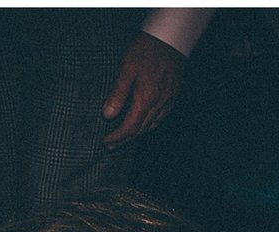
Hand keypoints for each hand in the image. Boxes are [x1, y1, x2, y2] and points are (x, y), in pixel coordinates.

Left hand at [102, 32, 186, 146]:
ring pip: (151, 126)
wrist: (171, 39)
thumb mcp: (127, 68)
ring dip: (137, 134)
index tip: (106, 142)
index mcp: (146, 99)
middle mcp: (158, 104)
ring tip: (124, 138)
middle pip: (140, 130)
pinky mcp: (173, 96)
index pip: (130, 127)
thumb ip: (118, 93)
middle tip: (111, 145)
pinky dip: (149, 125)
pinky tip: (144, 124)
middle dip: (125, 139)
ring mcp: (168, 101)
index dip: (117, 137)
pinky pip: (161, 118)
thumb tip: (108, 115)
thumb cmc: (147, 50)